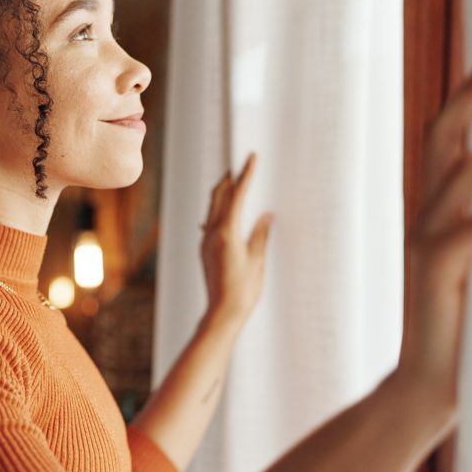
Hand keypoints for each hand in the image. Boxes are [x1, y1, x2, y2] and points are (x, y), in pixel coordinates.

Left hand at [199, 152, 274, 321]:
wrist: (222, 313)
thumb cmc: (243, 291)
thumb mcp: (257, 260)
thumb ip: (260, 235)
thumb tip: (266, 215)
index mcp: (227, 233)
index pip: (237, 196)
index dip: (245, 175)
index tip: (251, 158)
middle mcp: (212, 234)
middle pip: (218, 197)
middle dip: (230, 179)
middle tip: (241, 164)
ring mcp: (206, 242)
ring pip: (212, 208)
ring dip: (223, 193)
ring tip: (235, 182)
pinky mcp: (205, 250)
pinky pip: (211, 222)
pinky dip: (219, 210)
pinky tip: (227, 211)